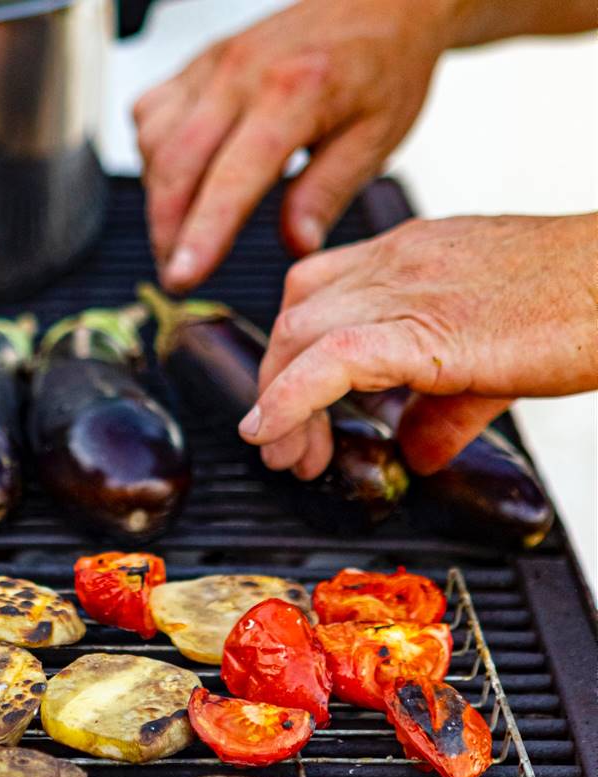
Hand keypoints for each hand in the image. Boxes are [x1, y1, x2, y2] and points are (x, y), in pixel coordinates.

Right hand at [135, 0, 450, 290]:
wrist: (383, 0)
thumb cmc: (383, 64)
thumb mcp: (377, 137)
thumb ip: (328, 193)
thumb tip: (296, 244)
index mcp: (294, 91)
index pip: (231, 178)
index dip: (201, 235)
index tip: (182, 278)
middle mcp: (242, 73)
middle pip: (175, 166)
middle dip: (167, 232)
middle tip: (178, 276)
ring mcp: (214, 65)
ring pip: (155, 143)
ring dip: (158, 199)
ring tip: (180, 235)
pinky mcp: (199, 64)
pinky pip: (151, 116)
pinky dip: (153, 157)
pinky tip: (178, 180)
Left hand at [242, 213, 597, 477]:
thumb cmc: (581, 307)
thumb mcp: (493, 361)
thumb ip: (443, 410)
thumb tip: (416, 454)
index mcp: (410, 257)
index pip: (316, 291)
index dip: (288, 352)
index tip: (286, 403)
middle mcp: (397, 262)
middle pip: (294, 314)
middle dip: (273, 384)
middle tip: (285, 446)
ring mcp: (406, 287)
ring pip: (297, 333)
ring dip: (276, 402)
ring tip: (288, 455)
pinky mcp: (423, 326)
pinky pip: (327, 359)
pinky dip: (288, 399)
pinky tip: (273, 433)